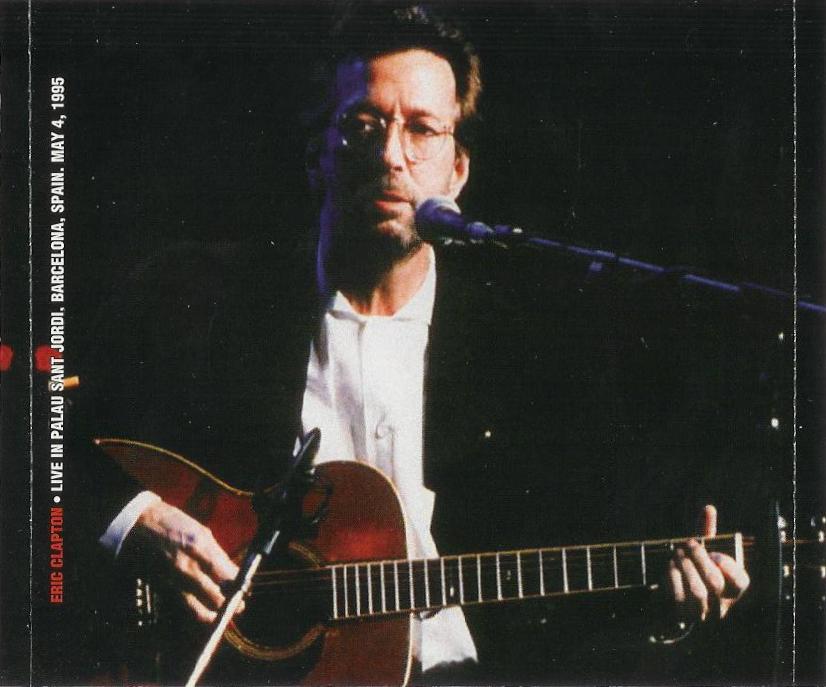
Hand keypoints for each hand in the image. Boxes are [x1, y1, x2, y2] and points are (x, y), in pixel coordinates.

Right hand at [122, 500, 242, 623]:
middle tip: (238, 607)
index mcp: (201, 548)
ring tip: (223, 615)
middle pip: (216, 597)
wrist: (138, 524)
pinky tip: (204, 612)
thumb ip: (217, 554)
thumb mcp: (201, 532)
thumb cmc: (173, 523)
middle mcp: (188, 568)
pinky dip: (196, 613)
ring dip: (214, 615)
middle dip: (230, 605)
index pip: (227, 575)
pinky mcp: (162, 589)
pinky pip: (183, 607)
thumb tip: (231, 572)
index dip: (239, 587)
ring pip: (198, 610)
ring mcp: (174, 581)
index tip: (245, 591)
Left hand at [667, 505, 749, 621]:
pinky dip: (673, 578)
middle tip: (688, 543)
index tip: (715, 553)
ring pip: (698, 592)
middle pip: (715, 582)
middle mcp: (720, 605)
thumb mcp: (701, 553)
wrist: (671, 599)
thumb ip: (706, 532)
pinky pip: (679, 597)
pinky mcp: (683, 616)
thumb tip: (708, 508)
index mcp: (731, 590)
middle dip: (700, 558)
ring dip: (686, 568)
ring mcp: (702, 613)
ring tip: (677, 554)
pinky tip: (670, 567)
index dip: (730, 567)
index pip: (741, 582)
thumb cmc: (692, 571)